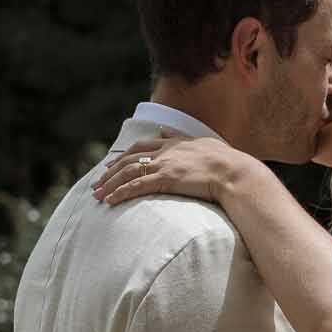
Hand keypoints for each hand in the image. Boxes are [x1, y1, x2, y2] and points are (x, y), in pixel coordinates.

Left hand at [92, 134, 249, 207]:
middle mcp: (165, 152)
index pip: (141, 147)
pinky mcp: (165, 179)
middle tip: (98, 183)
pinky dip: (120, 193)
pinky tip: (110, 201)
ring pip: (127, 173)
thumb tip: (164, 130)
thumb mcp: (203, 143)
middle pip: (128, 159)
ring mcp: (164, 165)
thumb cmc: (226, 162)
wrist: (234, 172)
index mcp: (174, 143)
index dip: (124, 156)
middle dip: (110, 172)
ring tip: (98, 195)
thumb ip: (181, 137)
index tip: (112, 164)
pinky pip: (136, 186)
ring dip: (110, 184)